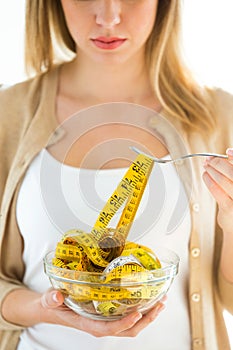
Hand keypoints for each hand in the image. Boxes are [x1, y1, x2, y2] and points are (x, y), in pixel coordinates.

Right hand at [40, 289, 165, 336]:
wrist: (53, 308)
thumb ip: (52, 299)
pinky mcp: (109, 315)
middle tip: (159, 304)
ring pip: (132, 325)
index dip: (125, 323)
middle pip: (128, 329)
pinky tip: (148, 299)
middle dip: (146, 319)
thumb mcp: (50, 300)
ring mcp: (107, 321)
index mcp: (89, 324)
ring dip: (148, 316)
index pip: (110, 328)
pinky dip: (142, 311)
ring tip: (161, 302)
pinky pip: (128, 317)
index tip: (137, 313)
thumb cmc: (54, 305)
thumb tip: (56, 296)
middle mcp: (101, 325)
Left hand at [202, 148, 232, 233]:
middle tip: (210, 159)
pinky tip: (205, 176)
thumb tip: (226, 156)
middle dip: (218, 163)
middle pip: (231, 171)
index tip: (227, 152)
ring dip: (211, 170)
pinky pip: (216, 189)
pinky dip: (208, 180)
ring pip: (222, 179)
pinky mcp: (229, 207)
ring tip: (206, 166)